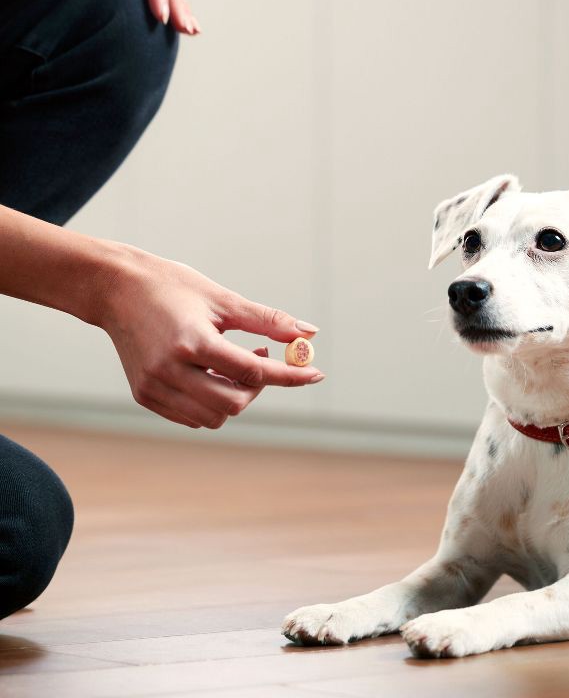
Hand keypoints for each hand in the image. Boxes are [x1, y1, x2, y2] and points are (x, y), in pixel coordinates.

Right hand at [100, 246, 324, 429]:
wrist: (115, 289)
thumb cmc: (174, 287)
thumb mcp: (224, 299)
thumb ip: (268, 320)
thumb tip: (310, 333)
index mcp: (192, 342)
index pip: (253, 372)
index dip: (290, 375)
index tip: (316, 374)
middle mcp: (170, 370)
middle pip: (234, 402)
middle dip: (258, 387)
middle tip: (260, 359)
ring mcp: (154, 387)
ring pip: (214, 417)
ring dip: (235, 397)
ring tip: (232, 365)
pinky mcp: (144, 396)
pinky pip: (192, 417)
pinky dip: (212, 403)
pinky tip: (212, 375)